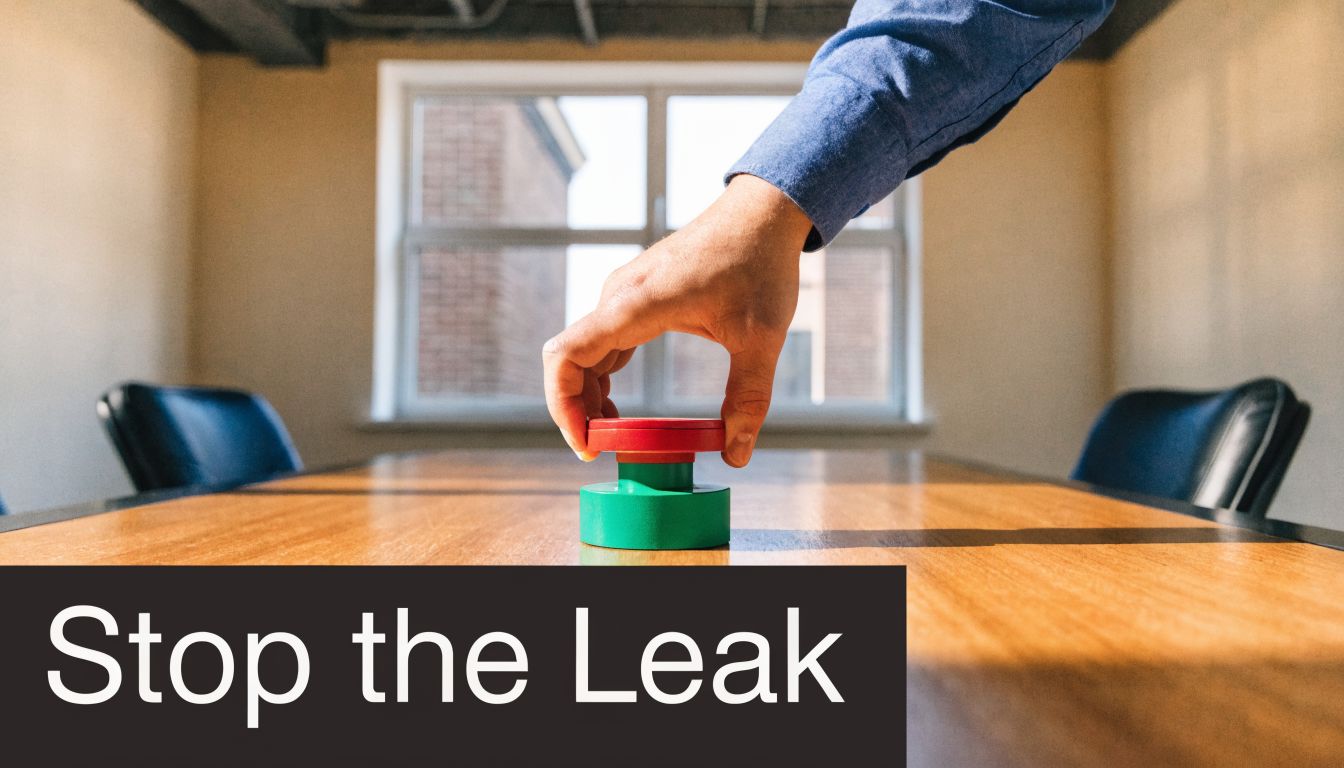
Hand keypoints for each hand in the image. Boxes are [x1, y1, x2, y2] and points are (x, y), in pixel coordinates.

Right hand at [543, 174, 813, 466]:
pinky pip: (600, 342)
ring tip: (612, 436)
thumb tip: (736, 454)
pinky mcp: (634, 296)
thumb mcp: (762, 338)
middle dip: (574, 410)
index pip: (568, 354)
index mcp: (639, 303)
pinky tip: (617, 408)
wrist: (762, 213)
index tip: (586, 444)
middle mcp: (620, 296)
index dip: (563, 405)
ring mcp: (624, 294)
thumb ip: (748, 397)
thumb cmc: (760, 264)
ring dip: (586, 397)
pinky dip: (600, 378)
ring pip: (581, 352)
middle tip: (600, 451)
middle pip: (568, 360)